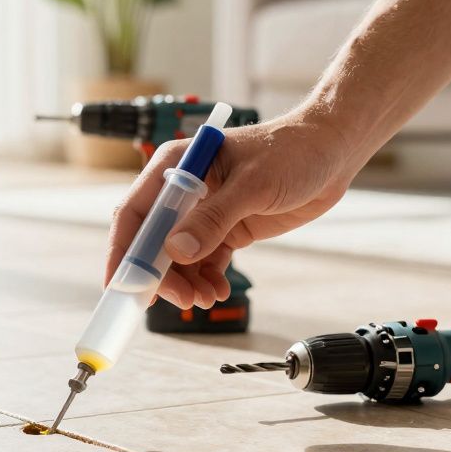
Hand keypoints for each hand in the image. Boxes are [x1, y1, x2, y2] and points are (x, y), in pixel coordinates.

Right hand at [105, 107, 359, 307]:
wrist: (331, 152)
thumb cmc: (292, 151)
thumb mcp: (253, 185)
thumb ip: (213, 219)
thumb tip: (177, 252)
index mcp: (177, 166)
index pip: (136, 212)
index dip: (123, 251)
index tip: (119, 285)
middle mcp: (183, 190)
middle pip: (153, 241)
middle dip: (161, 275)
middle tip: (181, 300)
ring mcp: (204, 211)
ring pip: (179, 257)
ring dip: (186, 282)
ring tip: (207, 299)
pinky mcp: (226, 228)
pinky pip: (205, 261)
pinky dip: (207, 279)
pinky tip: (219, 290)